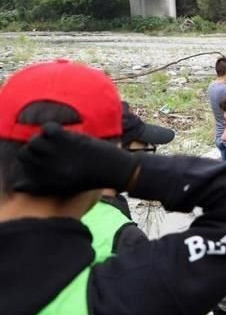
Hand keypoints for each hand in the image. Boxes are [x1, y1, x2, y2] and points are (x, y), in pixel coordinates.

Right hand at [14, 123, 139, 196]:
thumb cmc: (95, 178)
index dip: (29, 158)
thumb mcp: (65, 187)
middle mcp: (49, 169)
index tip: (40, 155)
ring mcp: (58, 155)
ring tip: (55, 138)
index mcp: (48, 182)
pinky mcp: (69, 141)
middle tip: (48, 144)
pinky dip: (51, 127)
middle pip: (24, 154)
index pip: (24, 167)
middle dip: (33, 148)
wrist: (118, 171)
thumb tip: (17, 185)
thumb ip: (41, 185)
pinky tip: (62, 132)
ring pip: (34, 142)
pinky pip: (48, 129)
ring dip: (42, 137)